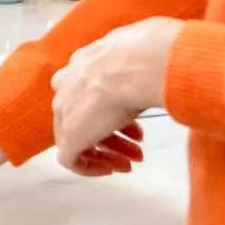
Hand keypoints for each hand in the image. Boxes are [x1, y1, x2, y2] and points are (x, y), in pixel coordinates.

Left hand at [50, 18, 180, 172]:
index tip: (135, 125)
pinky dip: (91, 167)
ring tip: (132, 162)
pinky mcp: (69, 137)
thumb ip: (138, 67)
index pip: (91, 94)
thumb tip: (160, 69)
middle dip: (114, 135)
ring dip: (109, 152)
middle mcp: (66, 87)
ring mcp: (64, 113)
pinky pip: (71, 160)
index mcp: (81, 64)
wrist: (137, 64)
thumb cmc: (147, 56)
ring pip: (78, 139)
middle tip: (137, 147)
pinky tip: (114, 168)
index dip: (115, 113)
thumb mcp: (141, 57)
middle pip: (85, 117)